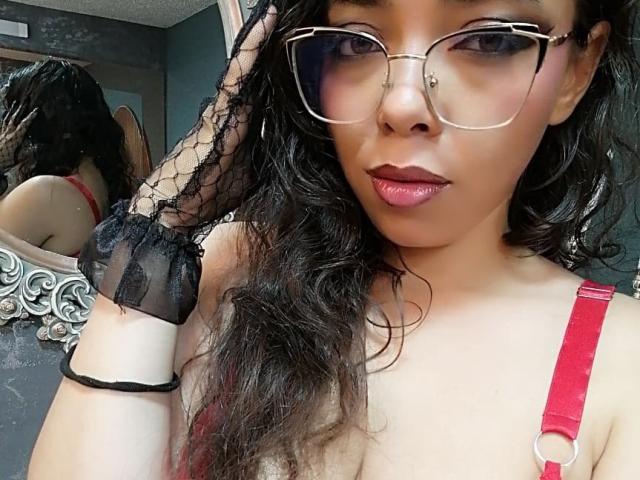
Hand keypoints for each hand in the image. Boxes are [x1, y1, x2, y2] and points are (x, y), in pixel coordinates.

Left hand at [0, 103, 37, 170]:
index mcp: (14, 139)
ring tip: (15, 104)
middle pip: (14, 118)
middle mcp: (7, 134)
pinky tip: (5, 116)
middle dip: (20, 109)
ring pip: (7, 120)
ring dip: (12, 111)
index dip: (30, 117)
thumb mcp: (16, 161)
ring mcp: (1, 134)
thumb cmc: (2, 162)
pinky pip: (2, 124)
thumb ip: (26, 155)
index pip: (24, 125)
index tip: (36, 110)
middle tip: (25, 101)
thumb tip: (37, 151)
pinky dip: (4, 119)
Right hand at [131, 5, 277, 230]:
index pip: (268, 89)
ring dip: (263, 39)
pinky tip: (264, 25)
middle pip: (258, 72)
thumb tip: (294, 152)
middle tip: (287, 18)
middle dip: (272, 46)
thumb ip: (269, 157)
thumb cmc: (207, 193)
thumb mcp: (252, 176)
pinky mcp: (219, 111)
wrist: (173, 209)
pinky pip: (238, 74)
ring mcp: (227, 107)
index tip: (297, 45)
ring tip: (275, 13)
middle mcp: (236, 110)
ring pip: (249, 66)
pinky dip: (251, 49)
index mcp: (246, 125)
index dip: (280, 68)